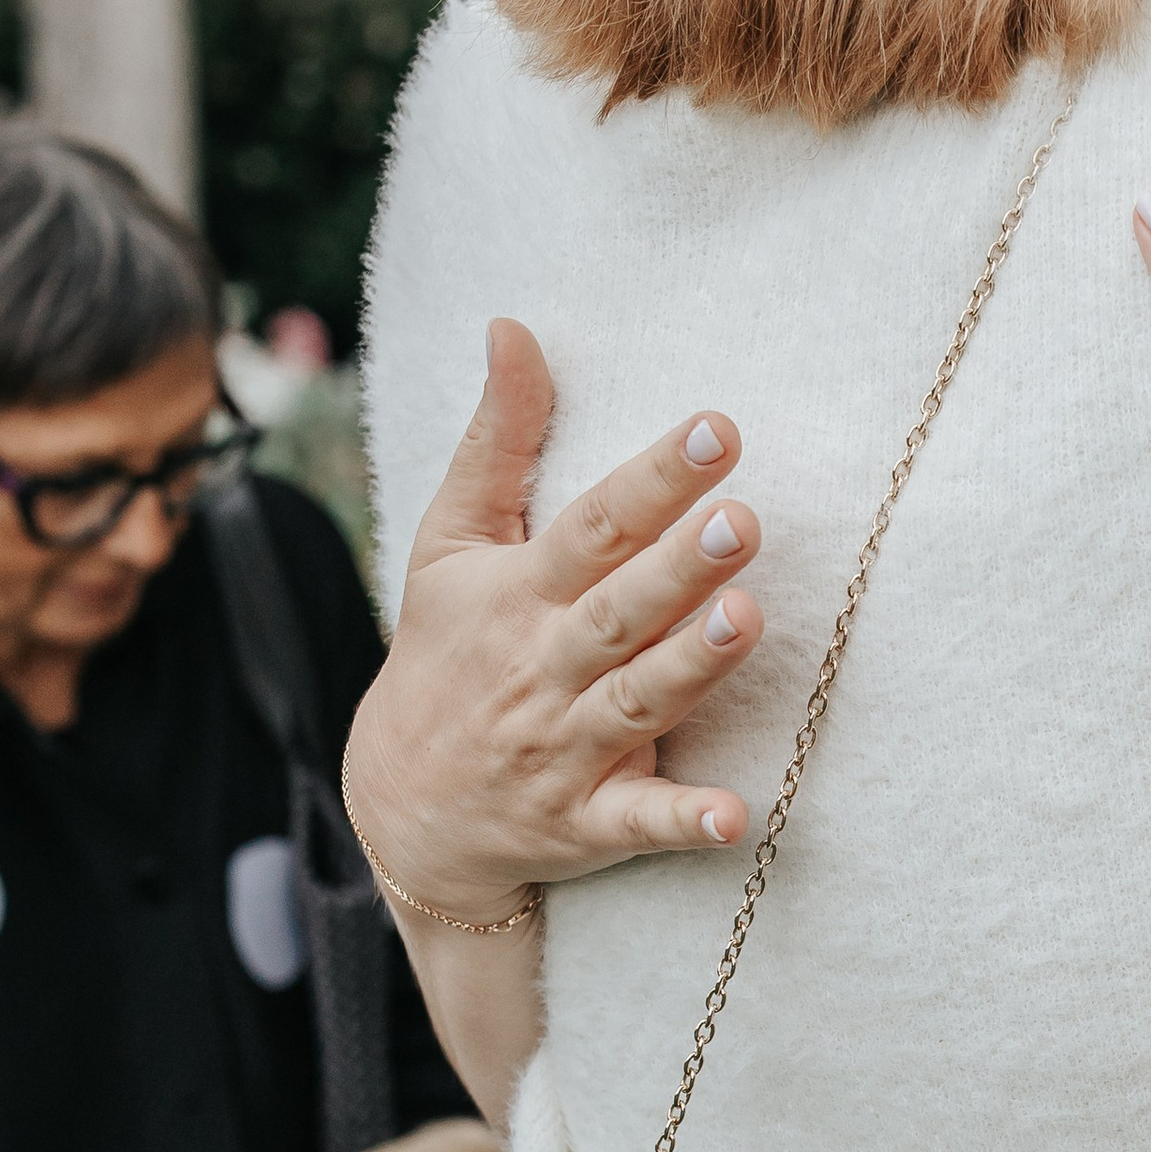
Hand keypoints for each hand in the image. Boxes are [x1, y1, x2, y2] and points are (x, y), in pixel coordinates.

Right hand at [344, 320, 767, 922]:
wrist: (402, 806)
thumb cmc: (446, 652)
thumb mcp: (452, 543)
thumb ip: (497, 440)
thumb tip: (513, 327)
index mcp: (520, 592)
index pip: (593, 525)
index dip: (654, 478)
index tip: (716, 428)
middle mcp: (544, 667)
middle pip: (617, 612)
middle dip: (677, 569)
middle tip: (741, 522)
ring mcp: (565, 748)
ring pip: (636, 703)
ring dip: (691, 668)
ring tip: (748, 619)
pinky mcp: (585, 822)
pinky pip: (637, 824)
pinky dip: (684, 820)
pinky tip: (738, 814)